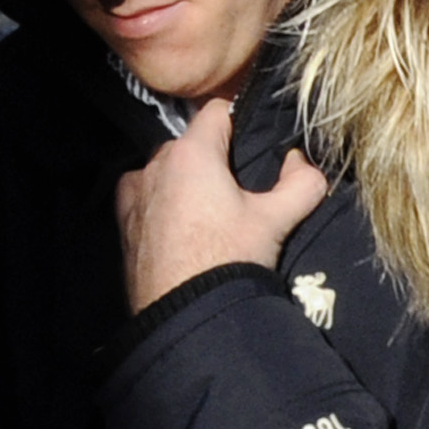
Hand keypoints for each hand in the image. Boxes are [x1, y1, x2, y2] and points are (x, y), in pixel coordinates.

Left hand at [116, 96, 329, 311]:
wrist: (187, 316)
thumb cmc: (229, 260)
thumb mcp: (275, 221)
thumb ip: (301, 184)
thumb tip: (304, 164)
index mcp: (192, 153)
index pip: (216, 112)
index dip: (238, 123)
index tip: (253, 145)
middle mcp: (156, 164)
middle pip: (190, 144)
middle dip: (212, 160)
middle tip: (237, 191)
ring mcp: (135, 193)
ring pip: (165, 171)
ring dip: (183, 182)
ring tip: (207, 215)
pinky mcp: (123, 223)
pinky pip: (145, 198)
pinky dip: (160, 204)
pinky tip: (180, 230)